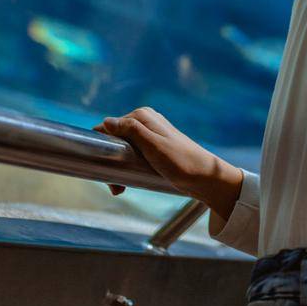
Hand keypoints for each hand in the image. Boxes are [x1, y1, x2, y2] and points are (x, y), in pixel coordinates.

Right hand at [94, 105, 243, 219]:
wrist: (204, 177)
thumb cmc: (180, 162)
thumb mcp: (153, 146)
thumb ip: (131, 130)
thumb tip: (106, 121)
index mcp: (142, 115)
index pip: (109, 126)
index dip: (102, 146)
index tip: (102, 167)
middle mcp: (145, 121)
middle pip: (115, 140)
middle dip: (110, 162)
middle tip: (115, 187)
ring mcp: (150, 135)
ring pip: (122, 150)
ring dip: (117, 169)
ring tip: (119, 189)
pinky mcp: (154, 148)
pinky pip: (132, 156)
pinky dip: (127, 169)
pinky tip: (127, 184)